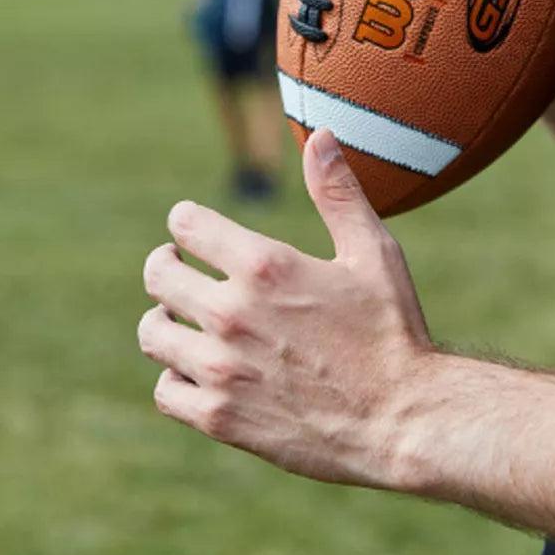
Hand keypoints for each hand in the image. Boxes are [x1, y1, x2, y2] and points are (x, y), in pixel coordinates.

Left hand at [137, 128, 433, 486]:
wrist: (402, 418)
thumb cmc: (392, 330)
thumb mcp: (373, 253)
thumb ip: (338, 193)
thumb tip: (319, 135)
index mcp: (266, 266)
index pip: (187, 226)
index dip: (188, 221)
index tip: (194, 228)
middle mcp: (231, 314)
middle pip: (159, 275)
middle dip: (168, 264)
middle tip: (182, 269)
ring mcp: (220, 369)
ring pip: (153, 333)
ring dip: (166, 319)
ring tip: (186, 320)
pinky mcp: (220, 417)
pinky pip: (165, 391)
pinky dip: (176, 377)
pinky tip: (202, 371)